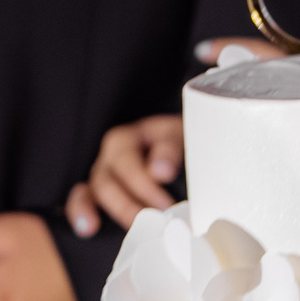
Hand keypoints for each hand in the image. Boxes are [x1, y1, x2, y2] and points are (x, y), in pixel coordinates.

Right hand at [64, 36, 287, 234]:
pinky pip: (83, 194)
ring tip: (137, 220)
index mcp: (158, 127)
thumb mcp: (206, 138)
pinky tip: (89, 226)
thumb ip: (217, 113)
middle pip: (122, 157)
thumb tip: (206, 74)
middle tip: (163, 207)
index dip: (162, 152)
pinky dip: (82, 208)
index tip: (167, 170)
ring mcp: (110, 166)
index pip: (159, 136)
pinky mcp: (100, 187)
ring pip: (102, 178)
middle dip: (140, 185)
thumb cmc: (197, 153)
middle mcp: (129, 142)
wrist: (188, 170)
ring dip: (118, 202)